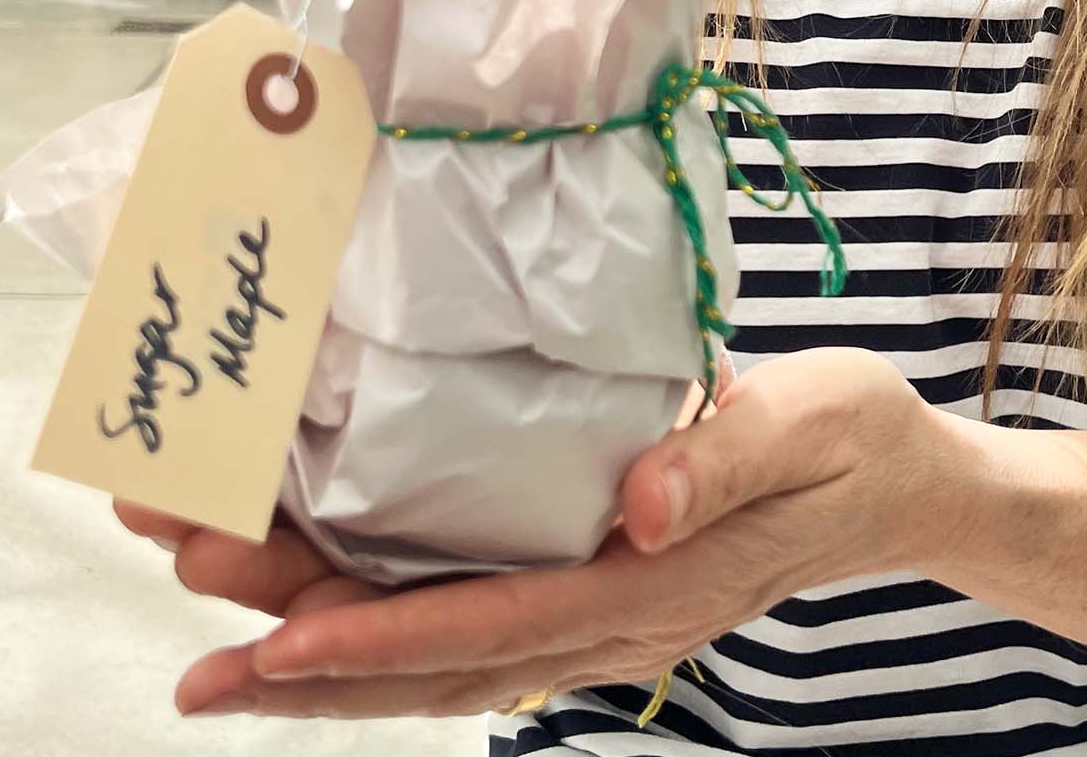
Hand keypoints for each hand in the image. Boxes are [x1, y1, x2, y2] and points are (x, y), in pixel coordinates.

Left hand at [118, 347, 948, 718]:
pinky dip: (379, 639)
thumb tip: (636, 504)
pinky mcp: (592, 599)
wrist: (901, 484)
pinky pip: (468, 635)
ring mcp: (599, 626)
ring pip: (437, 664)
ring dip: (320, 657)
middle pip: (436, 661)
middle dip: (305, 654)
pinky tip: (311, 623)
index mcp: (654, 587)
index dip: (376, 641)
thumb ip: (724, 460)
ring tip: (206, 647)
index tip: (267, 645)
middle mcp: (610, 628)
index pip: (493, 628)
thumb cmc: (854, 438)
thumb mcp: (809, 423)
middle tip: (185, 634)